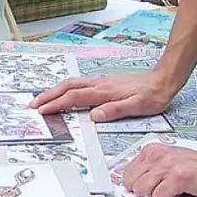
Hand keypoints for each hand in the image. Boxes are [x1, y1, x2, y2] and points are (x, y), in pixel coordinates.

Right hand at [31, 70, 179, 122]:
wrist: (163, 81)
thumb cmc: (152, 96)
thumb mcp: (136, 107)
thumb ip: (114, 110)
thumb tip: (94, 115)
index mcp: (104, 91)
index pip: (74, 97)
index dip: (56, 104)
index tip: (42, 110)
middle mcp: (99, 84)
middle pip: (67, 87)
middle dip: (48, 95)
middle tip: (33, 104)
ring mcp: (100, 81)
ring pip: (71, 83)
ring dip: (55, 91)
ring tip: (42, 99)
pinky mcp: (104, 82)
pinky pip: (78, 84)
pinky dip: (65, 88)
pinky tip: (64, 93)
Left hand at [120, 141, 196, 196]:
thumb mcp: (168, 161)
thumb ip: (151, 170)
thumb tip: (133, 185)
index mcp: (152, 151)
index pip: (127, 174)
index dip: (136, 185)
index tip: (146, 187)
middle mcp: (157, 156)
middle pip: (131, 183)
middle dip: (144, 191)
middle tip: (161, 189)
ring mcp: (167, 166)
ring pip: (142, 191)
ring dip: (157, 195)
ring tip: (171, 189)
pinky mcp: (178, 177)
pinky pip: (159, 196)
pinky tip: (180, 191)